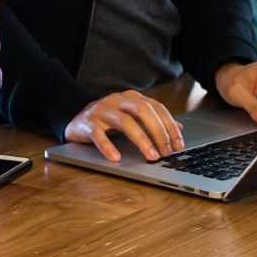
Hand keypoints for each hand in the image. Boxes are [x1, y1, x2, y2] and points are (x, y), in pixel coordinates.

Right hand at [66, 91, 183, 162]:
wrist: (77, 119)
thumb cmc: (109, 120)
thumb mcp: (132, 117)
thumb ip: (153, 120)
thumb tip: (179, 128)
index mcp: (131, 98)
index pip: (156, 108)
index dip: (170, 126)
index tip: (179, 145)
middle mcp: (118, 101)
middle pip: (143, 111)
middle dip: (158, 132)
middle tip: (167, 152)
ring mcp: (102, 110)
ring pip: (125, 122)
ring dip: (141, 140)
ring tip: (151, 156)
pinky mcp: (88, 123)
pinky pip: (98, 135)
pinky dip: (108, 146)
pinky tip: (116, 158)